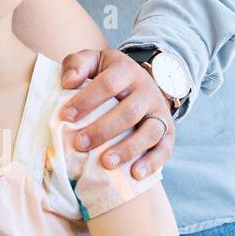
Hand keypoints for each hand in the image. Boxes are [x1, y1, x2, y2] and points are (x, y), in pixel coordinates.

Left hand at [59, 47, 174, 179]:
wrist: (141, 81)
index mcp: (126, 71)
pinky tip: (135, 174)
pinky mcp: (168, 132)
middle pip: (128, 112)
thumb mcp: (92, 61)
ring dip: (128, 149)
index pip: (108, 83)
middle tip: (80, 144)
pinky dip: (152, 163)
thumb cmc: (107, 74)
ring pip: (149, 132)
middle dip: (103, 130)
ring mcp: (160, 112)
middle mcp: (147, 91)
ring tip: (105, 163)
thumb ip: (77, 65)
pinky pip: (165, 149)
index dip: (87, 100)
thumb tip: (68, 82)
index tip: (66, 116)